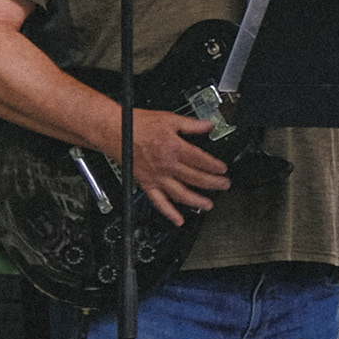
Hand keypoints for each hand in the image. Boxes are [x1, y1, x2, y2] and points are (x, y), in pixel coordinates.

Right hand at [119, 109, 231, 225]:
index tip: (223, 169)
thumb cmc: (137, 124)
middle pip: (195, 178)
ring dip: (196, 201)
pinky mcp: (147, 184)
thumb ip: (191, 124)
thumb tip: (208, 125)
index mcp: (174, 147)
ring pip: (181, 194)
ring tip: (208, 205)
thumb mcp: (169, 118)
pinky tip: (178, 219)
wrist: (115, 131)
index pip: (201, 160)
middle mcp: (167, 165)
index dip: (215, 166)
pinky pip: (159, 202)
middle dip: (213, 183)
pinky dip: (169, 213)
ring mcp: (157, 177)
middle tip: (224, 185)